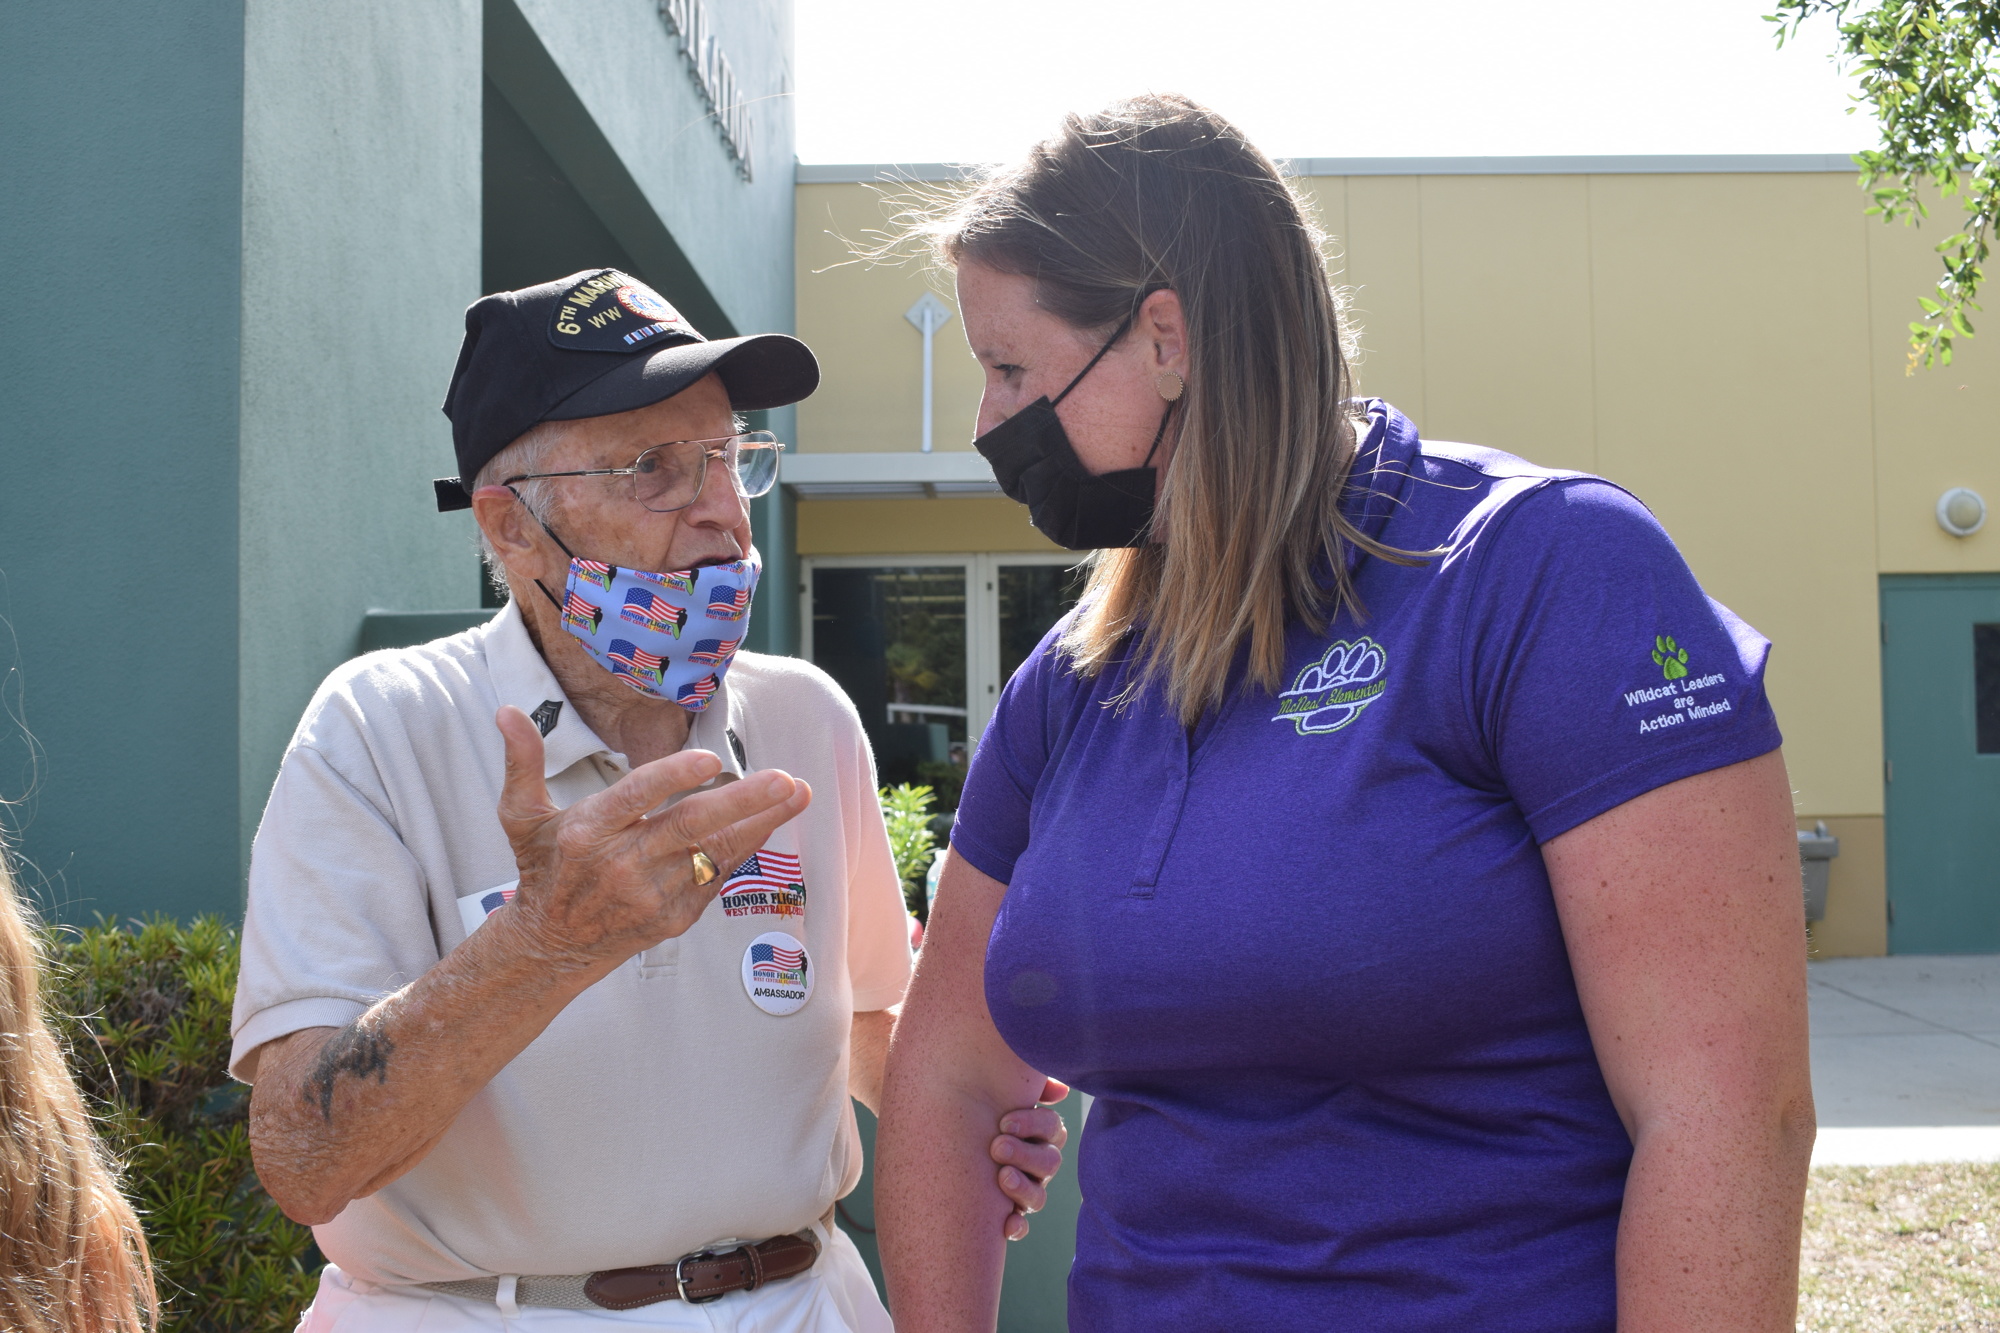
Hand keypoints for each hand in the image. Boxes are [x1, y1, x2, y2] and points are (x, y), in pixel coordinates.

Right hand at [493, 705, 811, 968]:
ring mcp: (651, 895)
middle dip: (743, 802)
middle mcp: (622, 865)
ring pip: (714, 853)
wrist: (549, 946)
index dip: (673, 777)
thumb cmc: (542, 870)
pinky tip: (771, 823)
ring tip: (797, 795)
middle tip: (785, 780)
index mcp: (589, 833)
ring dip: (761, 824)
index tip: (710, 759)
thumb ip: (522, 762)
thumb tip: (508, 711)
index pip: (637, 798)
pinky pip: (717, 878)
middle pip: (689, 827)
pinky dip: (745, 849)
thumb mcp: (520, 816)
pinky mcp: (673, 918)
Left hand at [992, 1078, 1070, 1239]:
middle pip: (1049, 1162)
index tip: (1004, 1122)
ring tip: (1001, 1177)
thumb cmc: (979, 1109)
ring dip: (1022, 1188)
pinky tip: (1006, 1225)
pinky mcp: (1009, 1215)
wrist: (945, 1138)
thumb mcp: (999, 1093)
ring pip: (1038, 1196)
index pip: (1053, 1129)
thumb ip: (1029, 1085)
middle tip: (997, 1147)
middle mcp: (1039, 1164)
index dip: (1033, 1125)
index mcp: (1041, 1133)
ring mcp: (1027, 1191)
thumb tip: (1060, 1091)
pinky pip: (1020, 1226)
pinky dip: (1016, 1227)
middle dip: (1024, 1154)